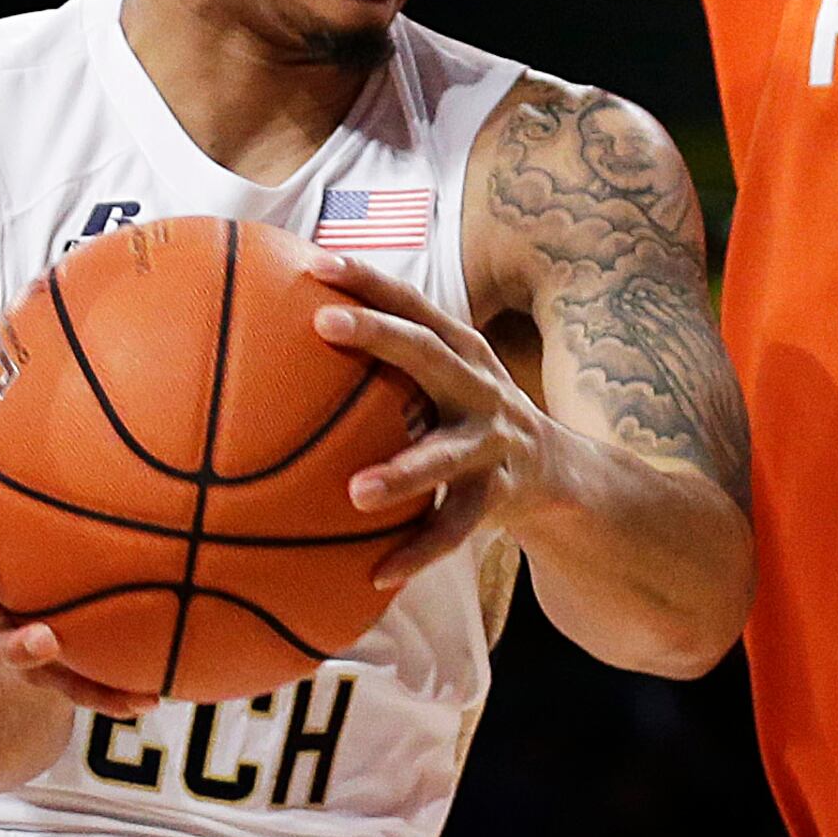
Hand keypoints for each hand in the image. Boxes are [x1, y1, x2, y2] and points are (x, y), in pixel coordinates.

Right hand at [0, 432, 154, 716]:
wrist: (25, 633)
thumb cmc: (43, 530)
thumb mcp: (43, 477)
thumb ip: (51, 420)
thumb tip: (77, 332)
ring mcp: (5, 630)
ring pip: (2, 640)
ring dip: (19, 641)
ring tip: (43, 637)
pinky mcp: (47, 672)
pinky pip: (74, 685)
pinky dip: (107, 692)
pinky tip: (149, 702)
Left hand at [303, 251, 555, 587]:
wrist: (555, 471)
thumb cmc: (466, 414)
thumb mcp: (439, 377)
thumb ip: (385, 361)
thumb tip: (282, 344)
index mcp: (459, 350)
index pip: (412, 303)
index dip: (368, 278)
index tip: (316, 262)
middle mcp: (478, 386)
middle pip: (428, 352)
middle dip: (378, 333)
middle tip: (323, 323)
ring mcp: (491, 441)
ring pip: (444, 456)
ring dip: (401, 472)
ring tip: (354, 492)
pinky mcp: (498, 493)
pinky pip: (454, 526)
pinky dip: (418, 550)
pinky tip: (377, 573)